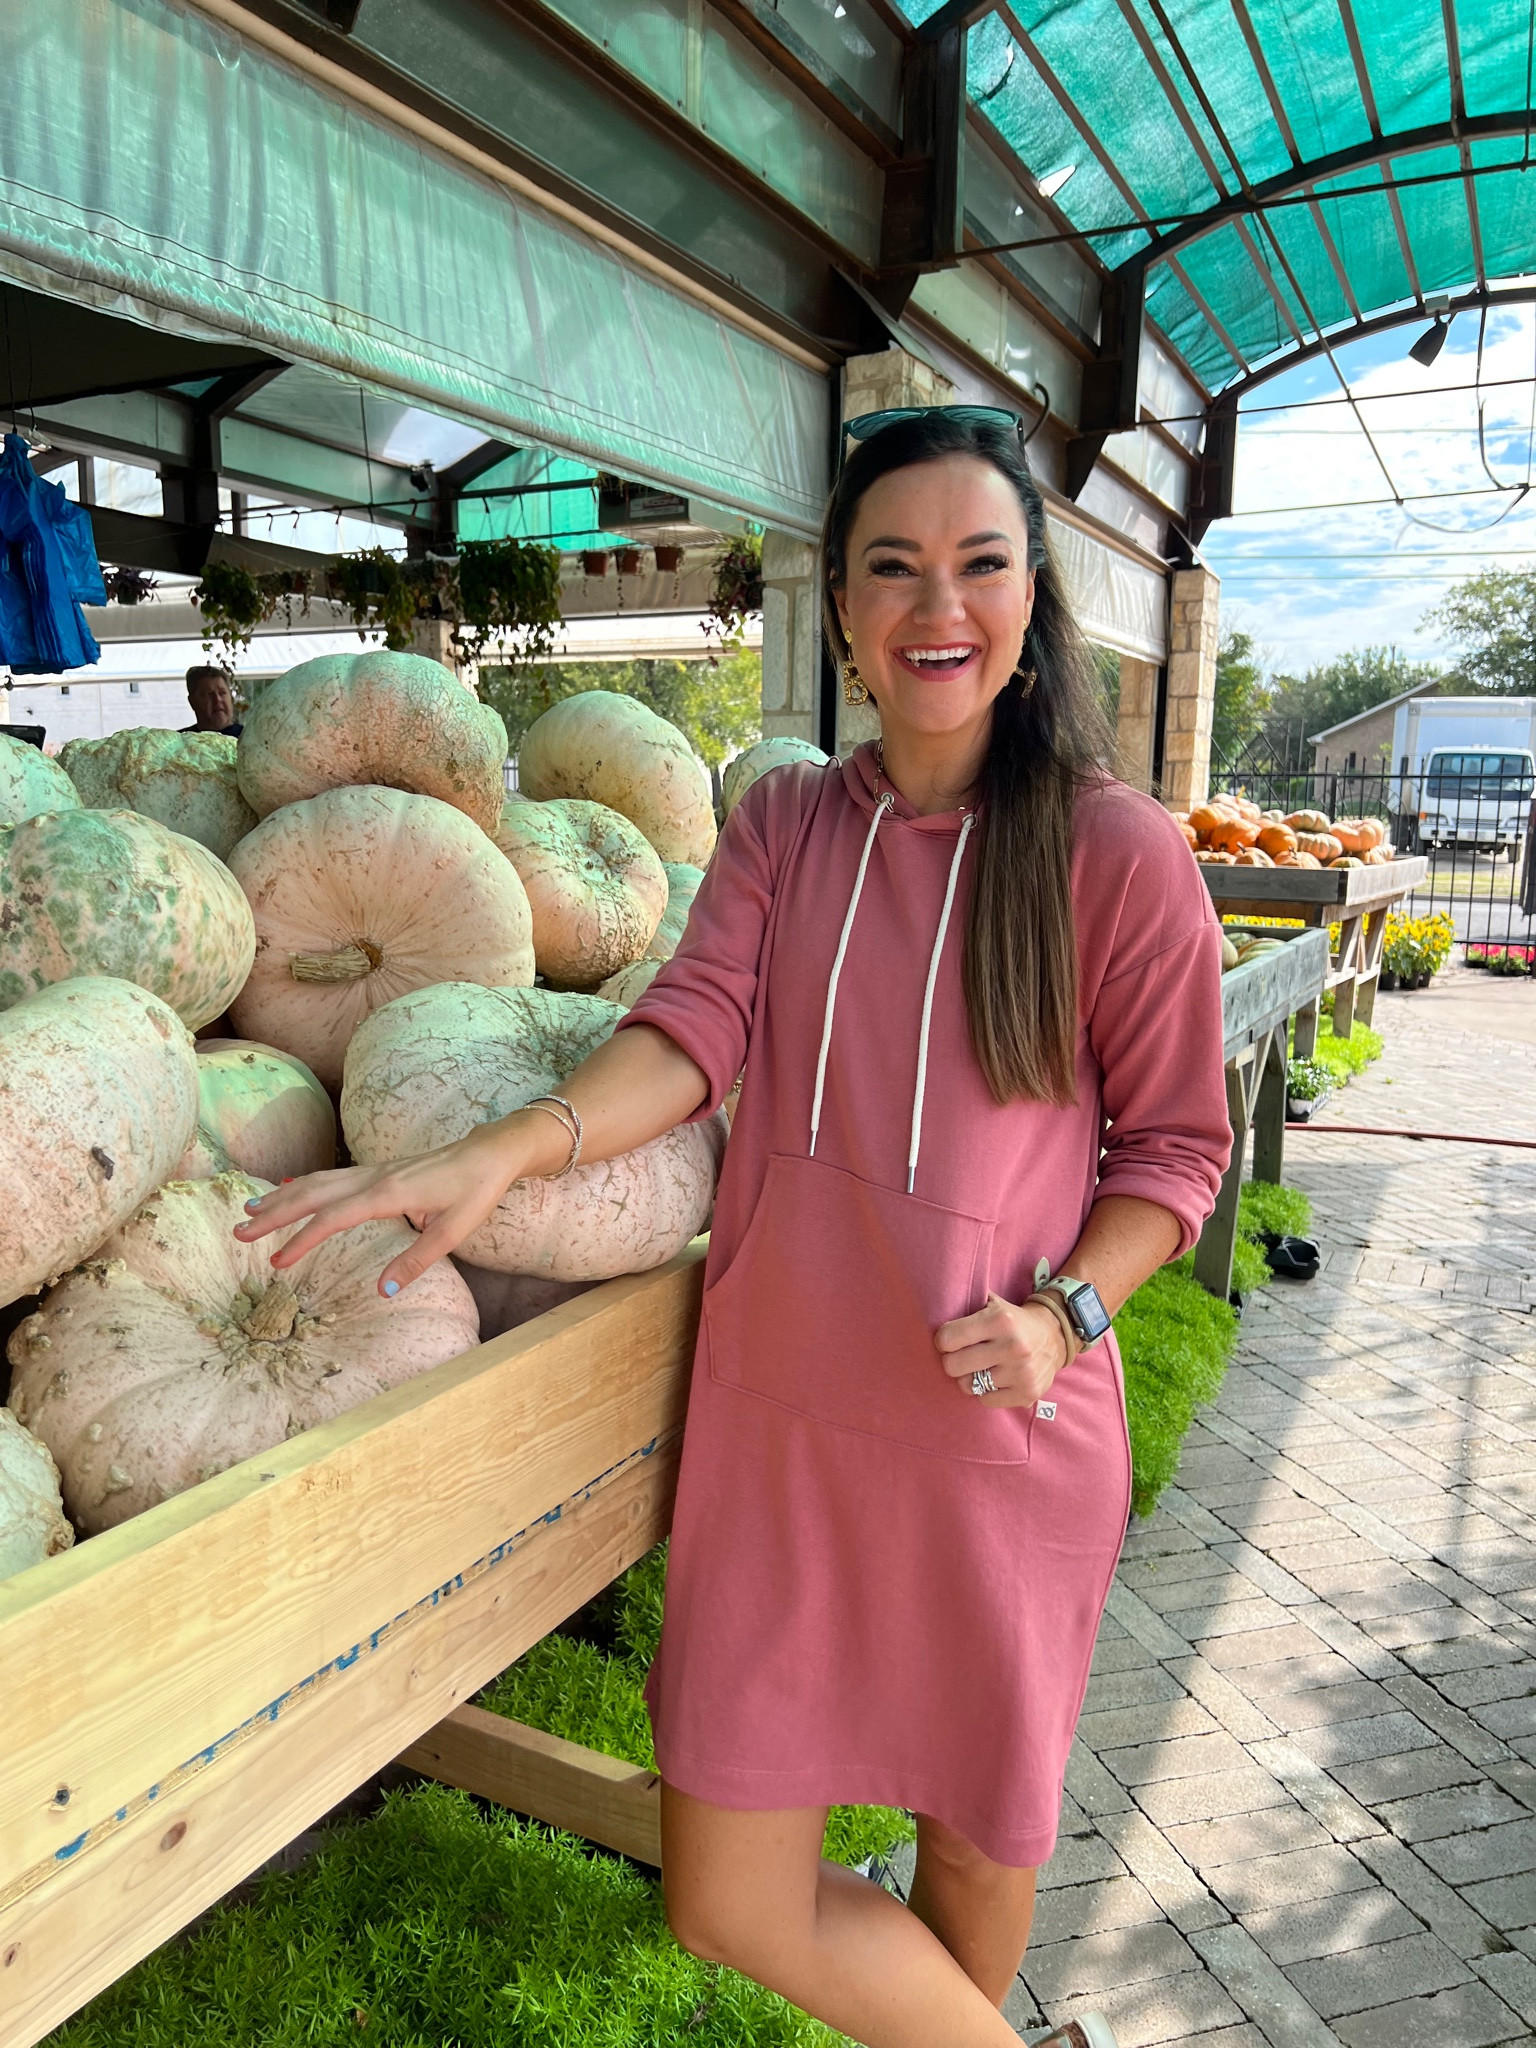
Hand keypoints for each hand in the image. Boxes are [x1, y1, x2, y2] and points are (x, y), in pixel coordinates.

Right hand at [232, 1120, 539, 1296]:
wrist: (490, 1153)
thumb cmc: (475, 1191)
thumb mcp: (454, 1232)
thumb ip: (417, 1260)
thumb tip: (382, 1289)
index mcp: (389, 1193)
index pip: (334, 1217)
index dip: (303, 1239)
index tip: (277, 1261)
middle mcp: (374, 1178)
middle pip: (313, 1193)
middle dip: (274, 1213)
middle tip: (239, 1232)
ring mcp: (374, 1172)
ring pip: (318, 1182)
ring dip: (283, 1198)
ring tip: (250, 1212)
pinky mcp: (378, 1172)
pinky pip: (332, 1178)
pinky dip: (304, 1186)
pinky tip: (289, 1192)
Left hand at [934, 1293, 1067, 1407]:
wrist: (1055, 1336)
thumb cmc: (1013, 1320)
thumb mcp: (992, 1303)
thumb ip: (966, 1304)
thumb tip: (935, 1306)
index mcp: (1001, 1320)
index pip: (947, 1339)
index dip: (943, 1341)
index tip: (949, 1340)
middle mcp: (1013, 1347)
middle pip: (953, 1366)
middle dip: (952, 1361)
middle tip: (961, 1356)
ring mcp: (1021, 1373)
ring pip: (967, 1386)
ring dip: (969, 1377)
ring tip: (979, 1367)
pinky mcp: (1027, 1393)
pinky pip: (985, 1400)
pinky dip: (985, 1392)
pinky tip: (994, 1378)